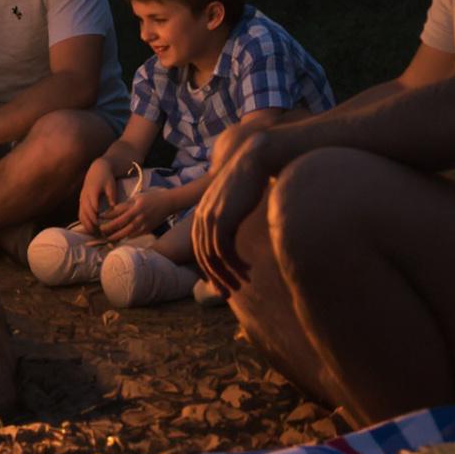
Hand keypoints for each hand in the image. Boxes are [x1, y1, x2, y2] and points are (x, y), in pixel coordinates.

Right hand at [78, 157, 118, 231]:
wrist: (97, 169)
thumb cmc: (106, 177)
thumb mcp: (111, 185)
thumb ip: (111, 196)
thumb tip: (113, 207)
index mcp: (92, 191)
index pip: (92, 206)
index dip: (95, 217)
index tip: (101, 225)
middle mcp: (85, 195)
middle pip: (85, 212)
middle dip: (91, 223)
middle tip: (99, 232)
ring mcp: (82, 198)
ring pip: (81, 214)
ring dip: (86, 224)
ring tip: (94, 233)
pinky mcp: (82, 200)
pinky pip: (80, 213)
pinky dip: (84, 221)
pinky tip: (89, 228)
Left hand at [99, 183, 164, 243]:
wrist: (168, 203)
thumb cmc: (151, 198)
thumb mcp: (137, 197)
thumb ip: (125, 205)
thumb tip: (111, 211)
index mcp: (136, 207)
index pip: (119, 213)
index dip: (108, 216)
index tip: (100, 217)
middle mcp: (139, 216)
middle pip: (121, 224)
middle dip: (110, 228)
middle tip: (100, 230)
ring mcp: (144, 224)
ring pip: (127, 232)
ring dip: (116, 236)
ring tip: (107, 237)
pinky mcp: (147, 230)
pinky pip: (135, 235)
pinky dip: (126, 237)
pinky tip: (119, 238)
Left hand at [192, 126, 286, 293]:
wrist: (254, 160)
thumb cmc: (249, 181)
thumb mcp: (234, 202)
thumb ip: (230, 219)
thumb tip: (233, 235)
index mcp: (202, 213)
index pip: (200, 248)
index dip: (210, 268)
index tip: (222, 282)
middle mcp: (201, 216)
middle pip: (202, 256)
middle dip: (215, 277)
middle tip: (228, 293)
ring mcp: (210, 217)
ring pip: (213, 256)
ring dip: (227, 274)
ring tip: (240, 285)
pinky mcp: (222, 218)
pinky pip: (224, 250)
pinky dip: (235, 264)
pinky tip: (247, 270)